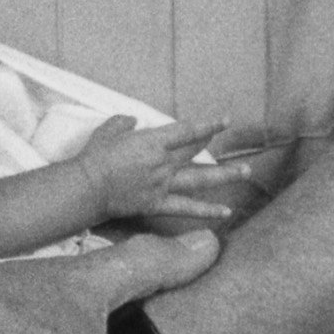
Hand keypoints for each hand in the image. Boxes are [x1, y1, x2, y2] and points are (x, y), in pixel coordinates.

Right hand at [71, 116, 238, 226]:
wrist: (87, 187)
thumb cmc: (95, 156)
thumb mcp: (107, 130)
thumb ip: (123, 123)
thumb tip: (132, 122)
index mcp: (153, 142)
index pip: (188, 131)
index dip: (209, 125)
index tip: (226, 121)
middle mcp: (164, 162)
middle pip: (196, 153)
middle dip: (215, 147)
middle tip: (233, 146)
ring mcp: (163, 184)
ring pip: (201, 179)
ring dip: (226, 175)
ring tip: (246, 172)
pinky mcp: (158, 204)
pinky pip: (187, 208)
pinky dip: (206, 211)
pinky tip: (224, 213)